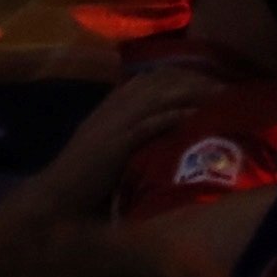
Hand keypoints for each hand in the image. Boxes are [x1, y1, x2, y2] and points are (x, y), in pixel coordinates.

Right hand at [31, 66, 221, 211]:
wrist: (53, 202)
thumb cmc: (82, 184)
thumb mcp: (107, 151)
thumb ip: (130, 137)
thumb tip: (163, 133)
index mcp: (108, 110)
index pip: (147, 79)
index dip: (179, 74)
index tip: (207, 78)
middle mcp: (110, 111)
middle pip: (157, 82)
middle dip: (193, 79)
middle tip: (223, 85)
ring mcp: (112, 126)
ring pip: (156, 97)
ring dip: (190, 93)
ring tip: (219, 94)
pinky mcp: (114, 145)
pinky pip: (148, 124)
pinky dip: (172, 116)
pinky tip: (194, 115)